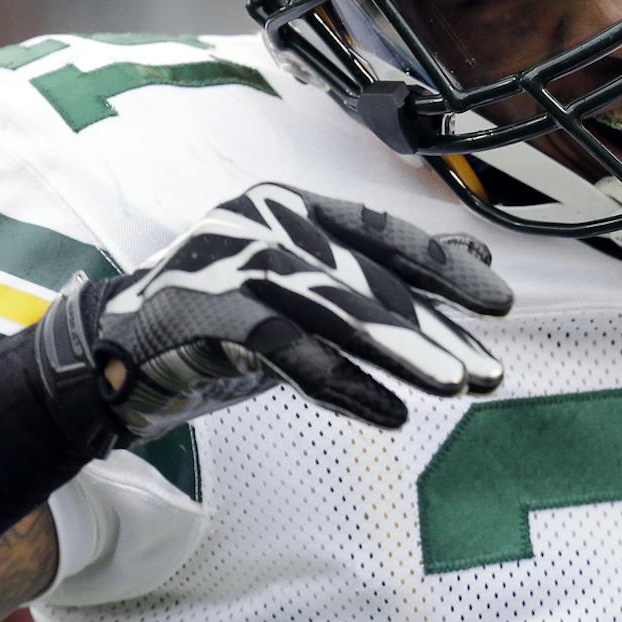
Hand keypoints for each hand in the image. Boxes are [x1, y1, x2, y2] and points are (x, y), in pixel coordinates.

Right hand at [32, 184, 511, 447]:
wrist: (121, 349)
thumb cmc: (229, 315)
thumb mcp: (313, 287)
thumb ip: (387, 269)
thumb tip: (477, 251)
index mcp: (295, 207)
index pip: (385, 234)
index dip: (444, 269)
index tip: (500, 305)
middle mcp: (266, 223)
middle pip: (369, 282)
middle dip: (435, 332)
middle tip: (490, 375)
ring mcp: (233, 263)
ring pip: (335, 311)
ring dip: (401, 352)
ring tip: (455, 387)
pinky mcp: (207, 313)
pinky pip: (289, 352)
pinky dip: (343, 383)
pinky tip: (391, 414)